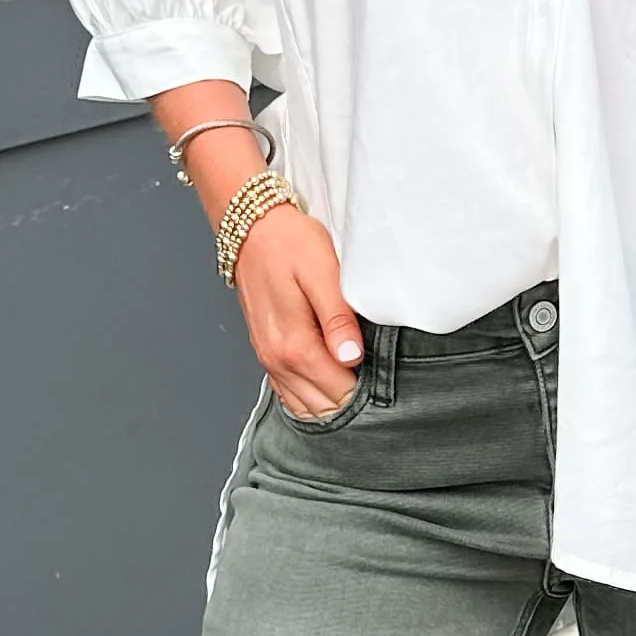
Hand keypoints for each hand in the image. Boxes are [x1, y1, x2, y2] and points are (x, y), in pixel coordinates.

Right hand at [238, 205, 366, 418]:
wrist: (252, 229)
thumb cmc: (290, 244)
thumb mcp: (323, 273)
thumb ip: (338, 318)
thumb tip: (351, 356)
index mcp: (294, 345)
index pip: (338, 393)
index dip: (365, 390)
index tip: (383, 373)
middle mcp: (277, 360)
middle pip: (322, 407)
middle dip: (351, 400)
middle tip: (376, 378)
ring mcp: (268, 359)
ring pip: (304, 407)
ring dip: (331, 402)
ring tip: (356, 380)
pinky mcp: (266, 353)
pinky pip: (289, 393)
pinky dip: (311, 397)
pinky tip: (330, 382)